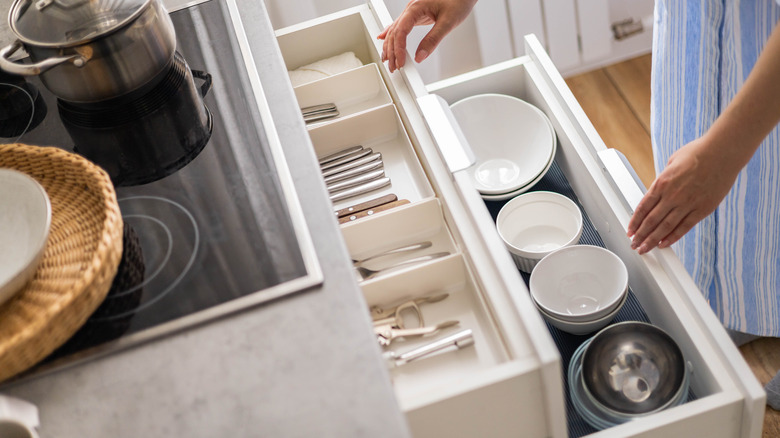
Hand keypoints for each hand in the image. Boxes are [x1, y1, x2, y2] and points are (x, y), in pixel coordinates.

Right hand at [377, 0, 476, 71]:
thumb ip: (433, 40)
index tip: (401, 62)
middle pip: (394, 32)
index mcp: (416, 8)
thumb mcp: (448, 22)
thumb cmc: (458, 1)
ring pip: (394, 29)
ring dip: (390, 45)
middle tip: (393, 66)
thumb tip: (420, 56)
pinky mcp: (416, 14)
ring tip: (388, 60)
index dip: (398, 49)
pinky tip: (384, 39)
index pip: (401, 31)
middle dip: (391, 51)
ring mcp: (412, 11)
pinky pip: (399, 26)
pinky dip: (391, 35)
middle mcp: (411, 9)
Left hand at [626, 136, 740, 253]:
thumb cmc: (698, 153)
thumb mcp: (671, 162)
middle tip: (634, 244)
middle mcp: (672, 195)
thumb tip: (657, 190)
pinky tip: (664, 244)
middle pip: (651, 221)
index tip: (630, 230)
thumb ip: (664, 179)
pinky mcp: (702, 209)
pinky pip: (685, 227)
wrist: (723, 152)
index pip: (643, 207)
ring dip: (652, 240)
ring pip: (665, 227)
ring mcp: (687, 204)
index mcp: (662, 183)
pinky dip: (673, 237)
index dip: (635, 222)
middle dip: (640, 235)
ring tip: (644, 249)